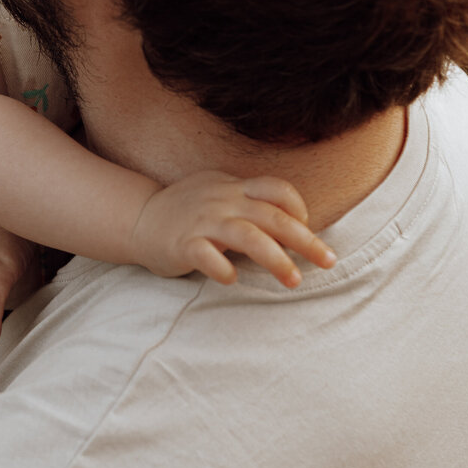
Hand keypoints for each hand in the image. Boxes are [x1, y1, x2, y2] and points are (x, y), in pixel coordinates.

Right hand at [129, 173, 335, 289]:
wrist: (139, 219)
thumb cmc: (188, 212)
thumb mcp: (220, 194)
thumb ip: (251, 203)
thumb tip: (294, 225)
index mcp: (234, 187)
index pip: (277, 189)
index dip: (299, 208)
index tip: (308, 229)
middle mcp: (221, 200)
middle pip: (272, 217)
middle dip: (305, 240)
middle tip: (328, 261)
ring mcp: (202, 221)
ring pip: (248, 237)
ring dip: (275, 259)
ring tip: (293, 280)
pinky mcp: (182, 244)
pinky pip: (207, 256)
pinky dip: (223, 268)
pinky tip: (233, 280)